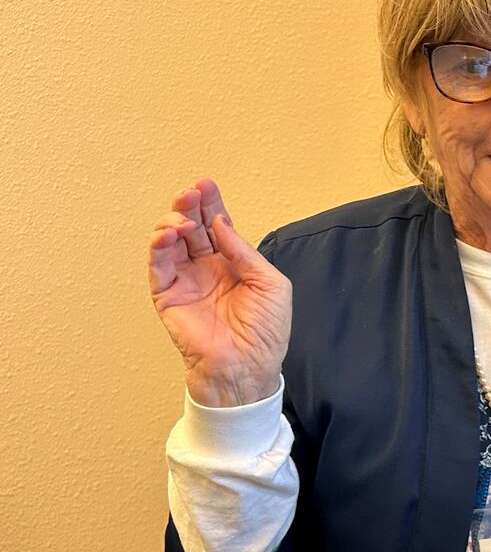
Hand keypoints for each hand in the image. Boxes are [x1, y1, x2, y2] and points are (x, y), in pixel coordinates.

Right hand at [147, 179, 290, 406]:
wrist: (248, 367)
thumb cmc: (266, 333)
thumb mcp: (271, 284)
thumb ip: (245, 252)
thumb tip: (221, 224)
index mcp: (233, 265)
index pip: (217, 227)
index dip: (211, 205)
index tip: (206, 184)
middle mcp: (206, 269)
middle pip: (191, 227)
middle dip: (189, 206)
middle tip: (191, 192)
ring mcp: (185, 281)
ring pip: (170, 241)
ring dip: (173, 221)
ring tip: (183, 217)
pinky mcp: (167, 295)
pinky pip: (157, 264)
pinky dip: (159, 245)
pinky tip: (171, 234)